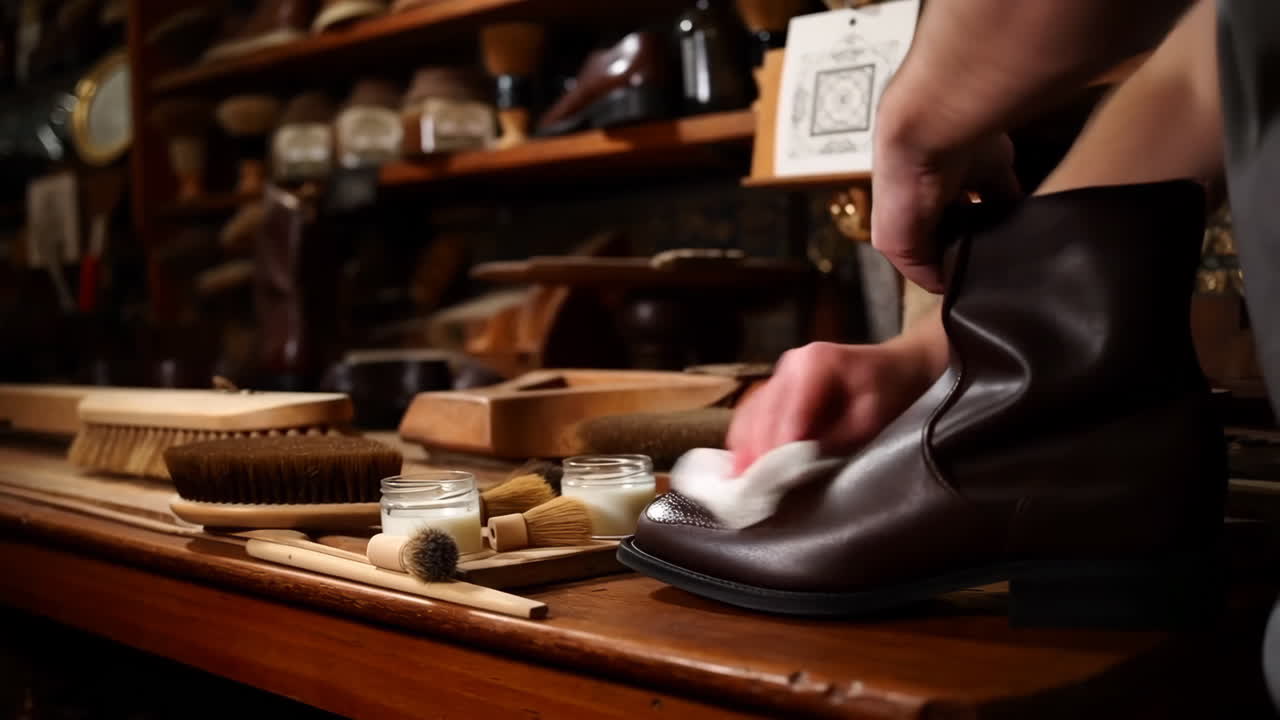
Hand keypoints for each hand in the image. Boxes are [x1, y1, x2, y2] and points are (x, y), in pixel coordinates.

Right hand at [727, 336, 942, 473]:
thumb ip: (835, 439)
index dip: (777, 447)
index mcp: (815, 363)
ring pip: (752, 413)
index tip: (771, 479)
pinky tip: (740, 464)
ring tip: (738, 482)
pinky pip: (753, 413)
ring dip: (744, 448)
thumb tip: (798, 465)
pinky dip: (745, 439)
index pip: (788, 411)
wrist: (898, 369)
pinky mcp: (777, 387)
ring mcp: (781, 373)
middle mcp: (791, 364)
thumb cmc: (891, 393)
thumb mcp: (871, 419)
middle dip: (756, 452)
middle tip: (751, 488)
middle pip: (763, 413)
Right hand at [871, 128, 1018, 291]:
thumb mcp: (895, 244)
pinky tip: (1026, 230)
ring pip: (983, 216)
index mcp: (905, 216)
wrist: (930, 134)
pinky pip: (1010, 195)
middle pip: (957, 231)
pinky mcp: (994, 168)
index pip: (925, 248)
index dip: (943, 266)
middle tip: (994, 269)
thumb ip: (920, 269)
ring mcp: (964, 181)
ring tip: (1010, 251)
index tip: (966, 284)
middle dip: (972, 247)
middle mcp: (933, 199)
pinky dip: (1018, 210)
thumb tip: (951, 287)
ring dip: (994, 229)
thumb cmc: (903, 190)